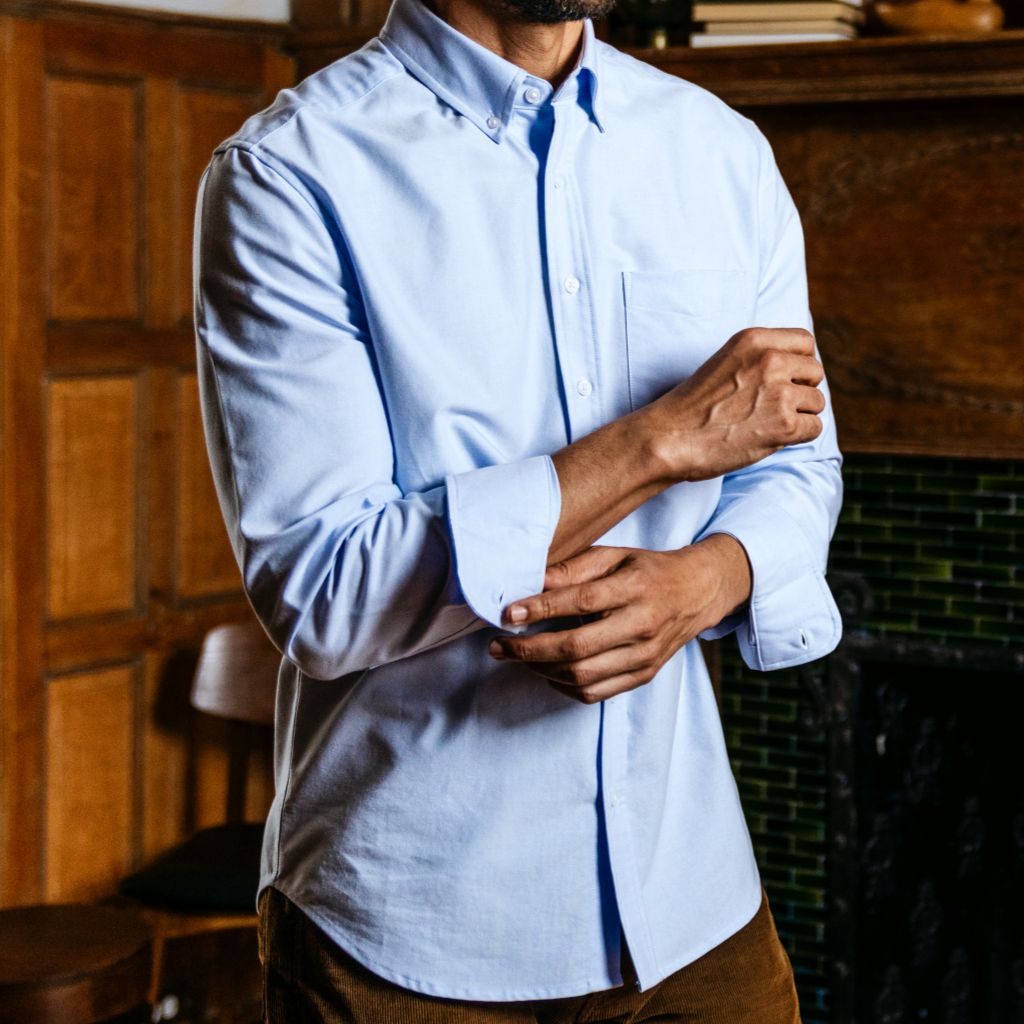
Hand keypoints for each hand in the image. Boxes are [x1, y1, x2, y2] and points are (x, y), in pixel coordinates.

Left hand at [488, 536, 750, 704]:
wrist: (697, 592)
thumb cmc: (648, 570)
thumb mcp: (615, 555)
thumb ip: (575, 567)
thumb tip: (533, 581)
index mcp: (635, 588)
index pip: (580, 601)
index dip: (540, 609)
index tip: (508, 613)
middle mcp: (642, 625)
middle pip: (577, 647)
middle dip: (529, 650)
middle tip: (498, 646)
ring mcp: (645, 655)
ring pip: (583, 676)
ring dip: (541, 670)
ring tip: (518, 657)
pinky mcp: (644, 675)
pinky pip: (596, 692)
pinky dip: (564, 686)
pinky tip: (547, 671)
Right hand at [644, 327, 824, 482]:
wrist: (669, 438)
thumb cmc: (692, 407)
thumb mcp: (725, 363)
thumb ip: (760, 360)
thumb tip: (798, 373)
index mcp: (753, 340)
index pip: (805, 342)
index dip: (798, 364)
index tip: (782, 381)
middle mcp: (770, 360)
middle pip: (815, 372)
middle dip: (800, 391)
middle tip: (772, 408)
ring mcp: (779, 393)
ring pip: (817, 402)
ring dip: (798, 416)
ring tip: (765, 424)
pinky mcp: (784, 424)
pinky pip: (814, 428)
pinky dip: (797, 437)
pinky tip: (769, 438)